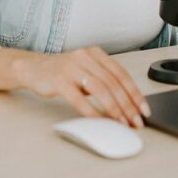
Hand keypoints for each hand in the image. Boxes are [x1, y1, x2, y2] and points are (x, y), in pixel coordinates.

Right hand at [16, 47, 149, 127]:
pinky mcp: (59, 80)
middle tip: (136, 121)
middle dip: (128, 105)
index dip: (135, 93)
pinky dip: (92, 111)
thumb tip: (127, 105)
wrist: (33, 68)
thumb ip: (103, 82)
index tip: (144, 109)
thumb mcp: (86, 71)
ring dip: (114, 109)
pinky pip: (79, 98)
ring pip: (99, 89)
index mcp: (96, 54)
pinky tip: (100, 121)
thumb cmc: (63, 73)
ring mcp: (71, 67)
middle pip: (113, 82)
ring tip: (122, 123)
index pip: (121, 74)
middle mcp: (85, 57)